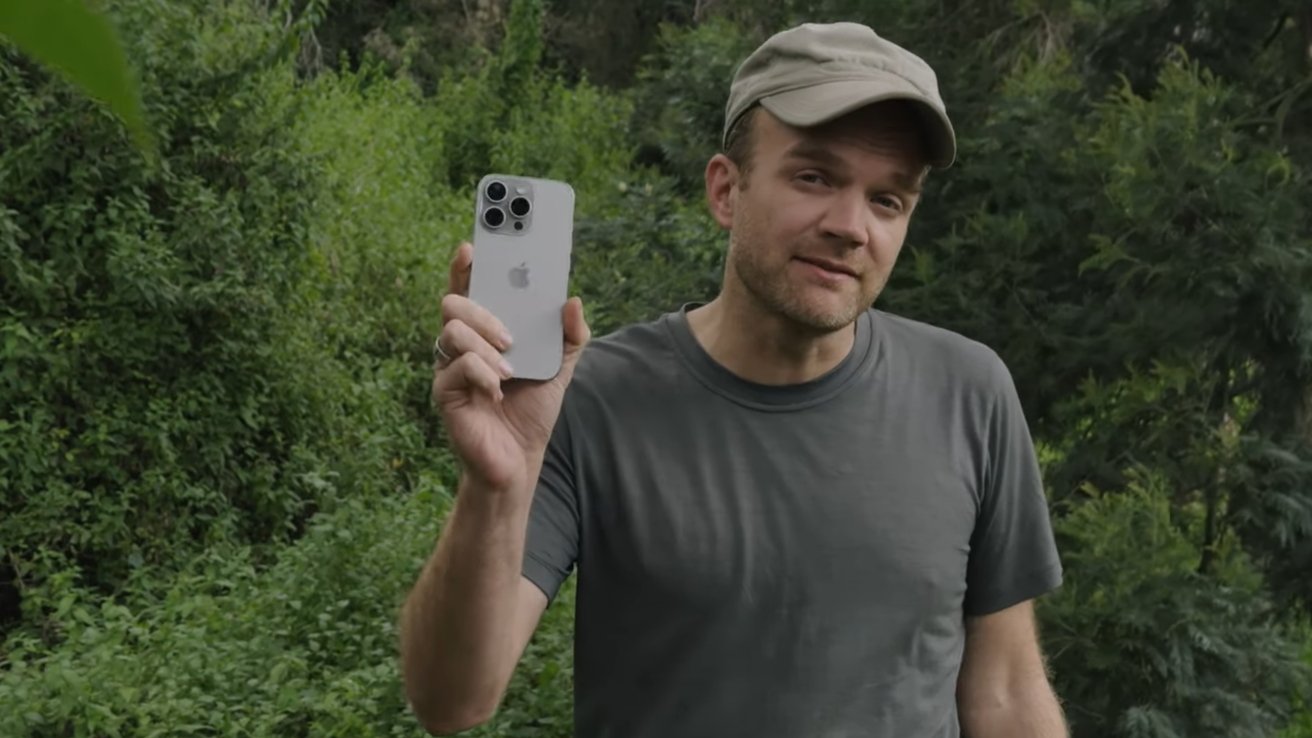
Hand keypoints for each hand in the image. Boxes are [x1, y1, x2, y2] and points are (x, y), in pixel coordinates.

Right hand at [431, 242, 590, 492]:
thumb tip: (573, 301)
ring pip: (452, 331)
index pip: (470, 289)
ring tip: (509, 367)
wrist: (520, 459)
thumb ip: (569, 335)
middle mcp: (462, 344)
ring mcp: (450, 366)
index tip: (471, 246)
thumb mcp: (560, 367)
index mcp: (485, 330)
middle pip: (454, 303)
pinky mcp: (445, 392)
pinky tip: (497, 390)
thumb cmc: (532, 409)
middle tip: (510, 334)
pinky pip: (456, 367)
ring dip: (485, 344)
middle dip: (482, 310)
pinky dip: (482, 374)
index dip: (465, 265)